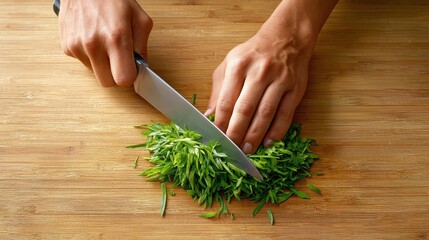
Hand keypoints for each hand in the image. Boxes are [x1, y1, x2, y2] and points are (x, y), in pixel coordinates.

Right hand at [58, 0, 152, 86]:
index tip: (131, 68)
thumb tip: (141, 68)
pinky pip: (83, 62)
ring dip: (102, 64)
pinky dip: (90, 56)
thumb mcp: (140, 19)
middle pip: (107, 83)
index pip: (123, 79)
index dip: (130, 76)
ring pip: (95, 73)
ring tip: (104, 42)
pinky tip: (93, 38)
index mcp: (115, 38)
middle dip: (115, 74)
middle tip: (119, 59)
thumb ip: (143, 47)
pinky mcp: (66, 46)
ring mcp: (77, 46)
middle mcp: (93, 44)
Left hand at [206, 31, 313, 153]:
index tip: (216, 138)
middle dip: (236, 133)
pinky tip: (268, 142)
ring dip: (255, 135)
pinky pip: (285, 114)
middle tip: (231, 150)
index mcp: (238, 66)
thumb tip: (209, 116)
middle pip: (245, 109)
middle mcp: (259, 72)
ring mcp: (279, 80)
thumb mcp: (230, 64)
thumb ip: (219, 89)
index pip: (226, 101)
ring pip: (265, 114)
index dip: (220, 123)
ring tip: (247, 149)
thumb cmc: (253, 54)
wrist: (287, 38)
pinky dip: (277, 131)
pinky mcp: (295, 89)